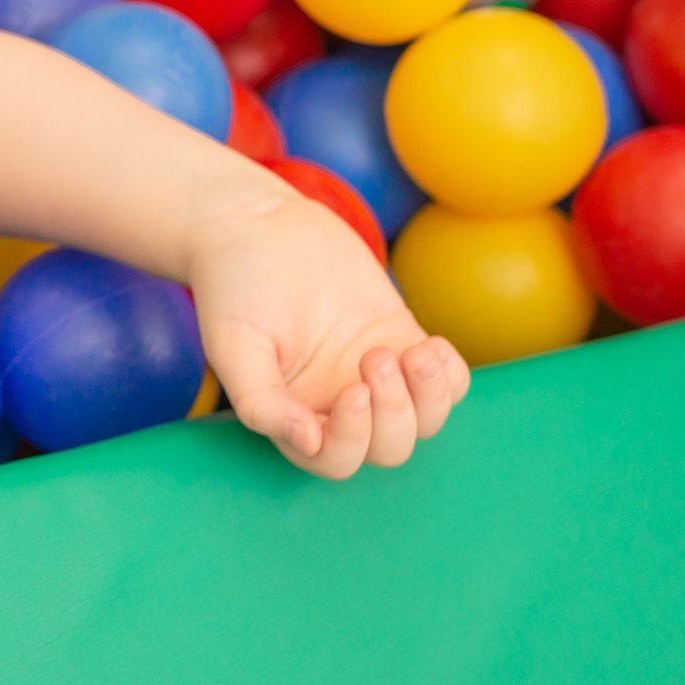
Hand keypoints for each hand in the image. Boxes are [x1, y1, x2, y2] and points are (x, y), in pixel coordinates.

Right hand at [188, 197, 471, 479]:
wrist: (258, 224)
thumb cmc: (234, 283)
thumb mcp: (234, 344)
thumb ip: (260, 400)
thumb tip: (308, 443)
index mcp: (293, 412)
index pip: (334, 459)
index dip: (353, 440)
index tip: (352, 391)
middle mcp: (335, 402)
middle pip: (386, 448)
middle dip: (394, 414)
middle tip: (376, 358)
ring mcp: (374, 374)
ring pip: (424, 421)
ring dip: (429, 397)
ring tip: (413, 352)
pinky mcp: (401, 339)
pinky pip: (446, 382)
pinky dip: (450, 376)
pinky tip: (431, 345)